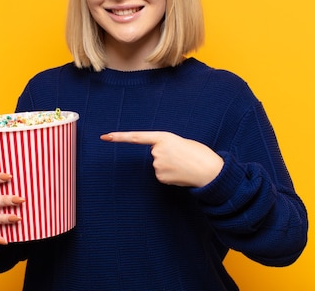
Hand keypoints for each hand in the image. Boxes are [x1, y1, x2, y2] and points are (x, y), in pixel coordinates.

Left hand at [100, 131, 223, 186]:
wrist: (210, 171)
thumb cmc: (199, 154)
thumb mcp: (182, 143)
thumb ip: (167, 146)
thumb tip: (159, 159)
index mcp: (163, 137)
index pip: (137, 137)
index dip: (119, 137)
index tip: (104, 137)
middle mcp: (157, 151)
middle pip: (154, 154)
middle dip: (166, 156)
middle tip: (182, 156)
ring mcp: (158, 165)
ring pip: (158, 166)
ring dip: (169, 166)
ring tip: (183, 165)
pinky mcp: (161, 177)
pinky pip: (162, 175)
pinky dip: (170, 175)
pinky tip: (181, 174)